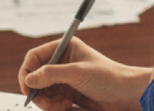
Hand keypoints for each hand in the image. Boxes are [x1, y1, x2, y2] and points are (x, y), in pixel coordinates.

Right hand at [19, 37, 150, 110]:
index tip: (28, 88)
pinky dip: (54, 106)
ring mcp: (64, 78)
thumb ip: (51, 74)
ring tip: (60, 105)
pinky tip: (65, 106)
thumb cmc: (108, 78)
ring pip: (42, 91)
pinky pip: (51, 100)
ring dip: (46, 101)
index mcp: (64, 48)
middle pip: (35, 76)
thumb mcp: (78, 73)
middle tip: (45, 103)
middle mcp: (62, 61)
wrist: (126, 95)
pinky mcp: (68, 93)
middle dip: (38, 91)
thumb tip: (29, 79)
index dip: (27, 72)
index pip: (34, 57)